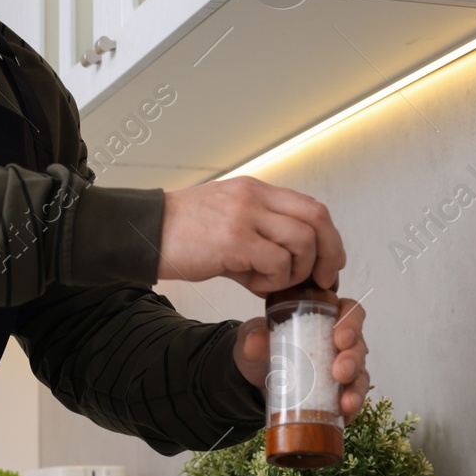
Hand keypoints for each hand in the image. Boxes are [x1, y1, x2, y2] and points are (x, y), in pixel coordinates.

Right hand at [159, 176, 345, 294]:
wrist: (145, 232)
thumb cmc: (181, 232)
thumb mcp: (227, 219)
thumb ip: (260, 235)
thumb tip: (288, 265)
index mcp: (256, 190)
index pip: (311, 206)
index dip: (329, 237)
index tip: (328, 262)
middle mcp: (254, 197)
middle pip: (317, 218)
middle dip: (328, 254)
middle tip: (320, 279)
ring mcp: (245, 216)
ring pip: (302, 241)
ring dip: (297, 270)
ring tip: (274, 282)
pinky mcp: (234, 240)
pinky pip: (277, 262)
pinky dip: (275, 281)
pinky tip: (254, 284)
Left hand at [232, 296, 369, 419]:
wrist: (254, 381)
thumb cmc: (262, 350)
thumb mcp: (253, 339)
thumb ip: (253, 338)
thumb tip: (256, 342)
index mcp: (324, 319)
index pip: (349, 311)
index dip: (351, 322)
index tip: (340, 338)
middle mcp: (339, 342)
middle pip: (358, 345)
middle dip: (353, 359)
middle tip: (340, 372)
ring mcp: (342, 368)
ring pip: (360, 374)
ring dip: (356, 388)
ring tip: (346, 403)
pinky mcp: (338, 392)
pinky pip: (352, 398)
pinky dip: (351, 407)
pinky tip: (345, 416)